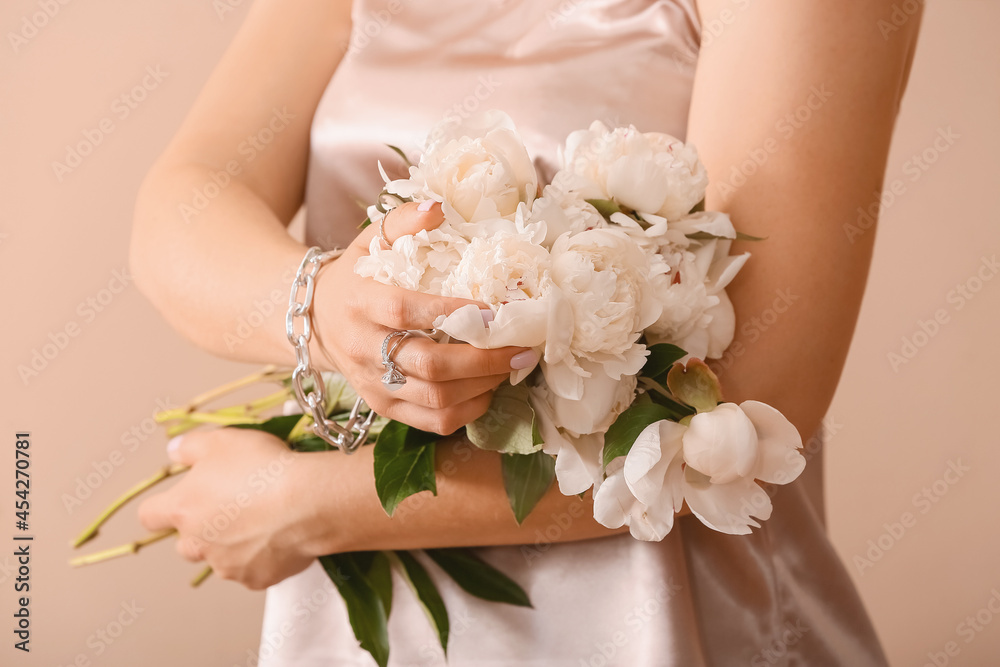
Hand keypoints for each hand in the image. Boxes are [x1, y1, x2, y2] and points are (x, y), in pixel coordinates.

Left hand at [137, 429, 314, 589]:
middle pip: (185, 544)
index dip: (162, 507)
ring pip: (220, 559)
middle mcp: (199, 544)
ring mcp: (228, 566)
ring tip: (263, 520)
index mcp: (183, 509)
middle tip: (232, 507)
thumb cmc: (263, 469)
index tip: (181, 497)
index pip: (150, 516)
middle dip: (202, 530)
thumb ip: (190, 446)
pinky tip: (280, 535)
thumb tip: (174, 451)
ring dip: (233, 544)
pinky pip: (253, 570)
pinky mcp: (257, 579)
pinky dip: (262, 557)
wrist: (307, 502)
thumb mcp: (222, 441)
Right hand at [312, 201, 537, 434]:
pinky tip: (488, 388)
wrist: (315, 321)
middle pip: (430, 364)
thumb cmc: (355, 277)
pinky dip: (469, 410)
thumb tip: (439, 207)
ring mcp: (374, 384)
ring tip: (514, 366)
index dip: (453, 313)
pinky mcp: (384, 407)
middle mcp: (364, 348)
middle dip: (484, 360)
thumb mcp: (367, 241)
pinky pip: (434, 422)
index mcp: (360, 303)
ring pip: (436, 399)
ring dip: (484, 386)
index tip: (496, 312)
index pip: (408, 311)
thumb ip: (402, 222)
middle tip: (523, 348)